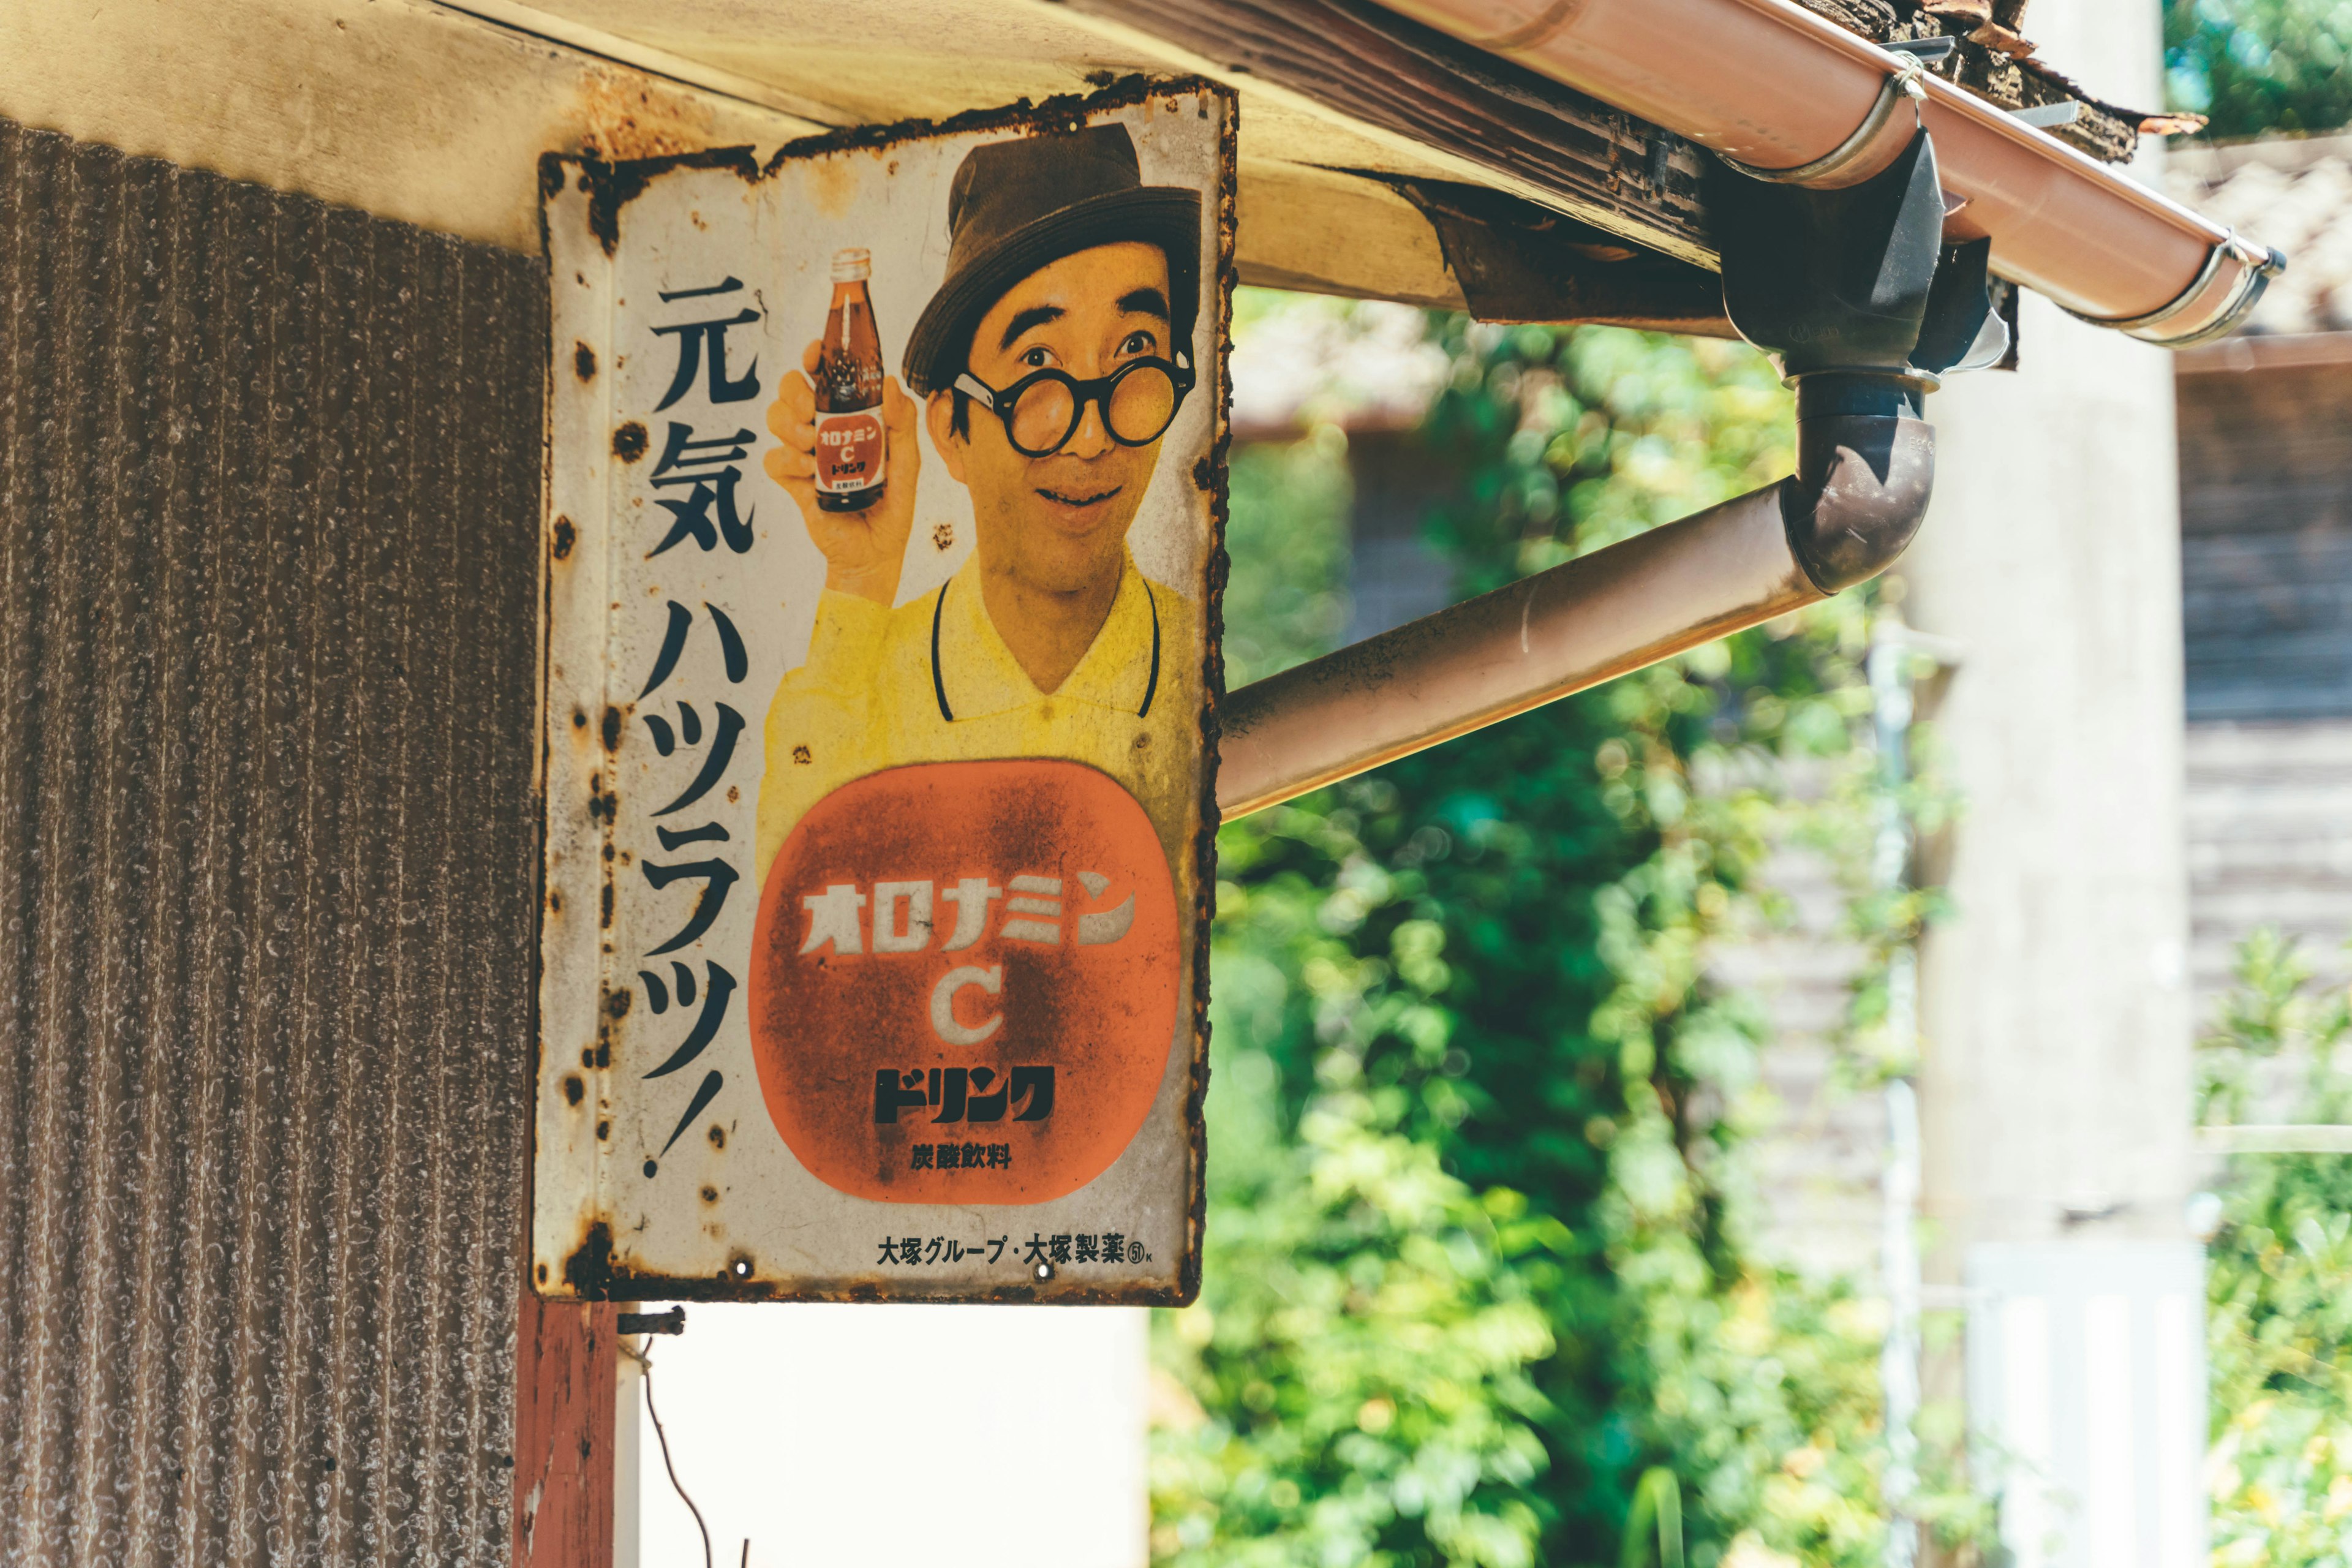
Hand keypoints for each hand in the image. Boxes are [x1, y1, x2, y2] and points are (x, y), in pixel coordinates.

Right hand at [763, 339, 922, 604]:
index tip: (815, 355)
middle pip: (790, 389)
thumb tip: (890, 384)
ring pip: (775, 418)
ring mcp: (803, 454)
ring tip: (813, 446)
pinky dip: (788, 461)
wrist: (876, 552)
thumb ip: (903, 424)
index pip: (824, 376)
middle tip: (812, 411)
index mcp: (849, 418)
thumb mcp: (908, 464)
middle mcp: (822, 430)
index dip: (814, 358)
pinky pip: (772, 459)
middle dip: (795, 392)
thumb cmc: (893, 506)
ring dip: (790, 426)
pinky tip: (808, 472)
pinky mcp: (791, 481)